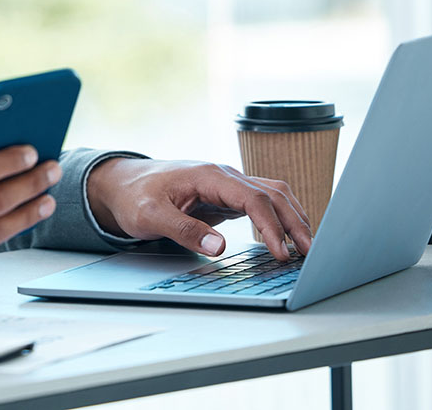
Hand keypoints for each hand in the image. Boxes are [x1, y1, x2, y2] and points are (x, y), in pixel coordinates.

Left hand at [86, 158, 313, 260]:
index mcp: (209, 176)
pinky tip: (287, 239)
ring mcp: (227, 186)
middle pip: (273, 194)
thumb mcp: (149, 216)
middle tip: (311, 255)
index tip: (281, 253)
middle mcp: (223, 176)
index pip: (253, 198)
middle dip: (295, 222)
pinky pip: (260, 205)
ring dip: (292, 219)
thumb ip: (183, 229)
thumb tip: (220, 247)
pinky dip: (279, 220)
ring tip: (307, 249)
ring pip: (272, 196)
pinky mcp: (225, 198)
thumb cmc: (133, 196)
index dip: (272, 226)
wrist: (121, 184)